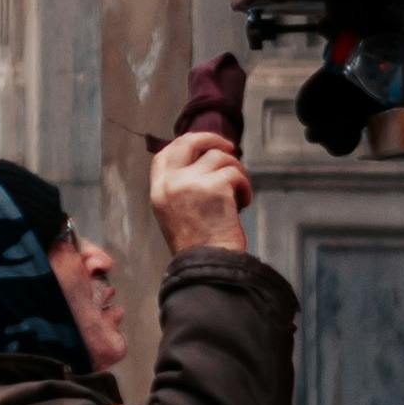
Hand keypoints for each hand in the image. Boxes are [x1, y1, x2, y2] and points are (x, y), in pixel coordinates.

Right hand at [154, 129, 252, 264]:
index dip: (184, 144)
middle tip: (230, 148)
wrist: (207, 265)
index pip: (165, 153)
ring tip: (238, 195)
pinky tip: (243, 204)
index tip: (201, 145)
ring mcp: (192, 181)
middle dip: (211, 139)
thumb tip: (202, 163)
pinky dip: (245, 188)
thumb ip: (180, 188)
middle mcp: (171, 182)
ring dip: (236, 173)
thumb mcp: (174, 213)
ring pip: (221, 157)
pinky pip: (237, 174)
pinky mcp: (216, 186)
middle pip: (189, 142)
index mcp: (158, 190)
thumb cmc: (197, 246)